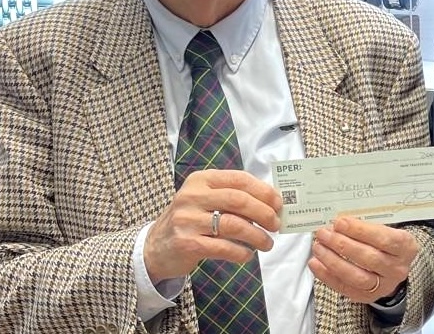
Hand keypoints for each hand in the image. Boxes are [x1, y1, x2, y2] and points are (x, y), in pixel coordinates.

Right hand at [143, 169, 282, 282]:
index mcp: (201, 180)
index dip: (264, 191)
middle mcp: (192, 196)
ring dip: (257, 235)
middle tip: (276, 225)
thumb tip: (272, 203)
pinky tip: (248, 255)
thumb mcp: (205, 200)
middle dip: (264, 213)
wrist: (154, 247)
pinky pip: (223, 247)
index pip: (239, 179)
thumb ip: (232, 197)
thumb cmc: (190, 220)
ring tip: (267, 243)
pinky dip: (241, 252)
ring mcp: (187, 220)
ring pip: (234, 225)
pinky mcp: (187, 243)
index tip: (279, 203)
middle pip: (239, 200)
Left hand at [310, 218, 418, 302]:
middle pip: (368, 258)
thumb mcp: (386, 228)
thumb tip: (338, 222)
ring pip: (356, 276)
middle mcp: (397, 268)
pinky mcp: (368, 296)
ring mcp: (384, 285)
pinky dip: (327, 276)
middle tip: (324, 233)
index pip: (383, 239)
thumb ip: (366, 225)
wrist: (393, 264)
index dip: (360, 230)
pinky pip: (345, 288)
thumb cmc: (386, 241)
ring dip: (332, 261)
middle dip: (342, 244)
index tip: (340, 222)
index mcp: (405, 246)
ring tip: (318, 247)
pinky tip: (316, 263)